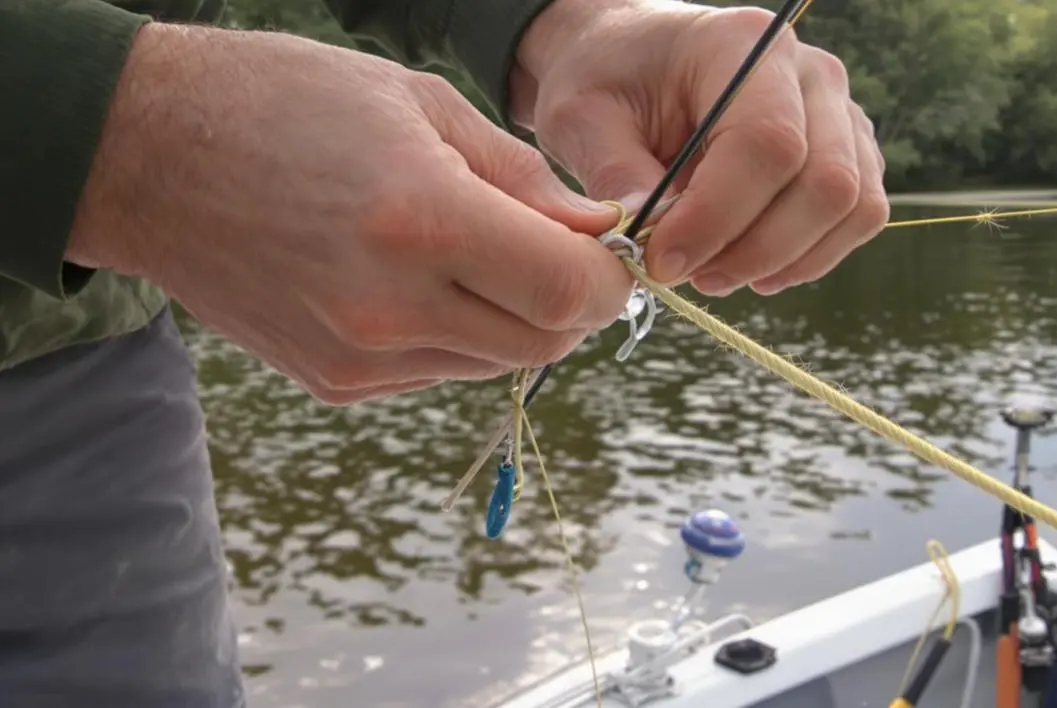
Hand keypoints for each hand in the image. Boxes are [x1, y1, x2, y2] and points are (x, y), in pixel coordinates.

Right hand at [67, 23, 630, 404]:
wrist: (147, 156)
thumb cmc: (285, 103)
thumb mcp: (420, 105)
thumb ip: (523, 178)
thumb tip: (597, 229)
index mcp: (420, 219)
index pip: (565, 291)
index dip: (607, 278)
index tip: (607, 251)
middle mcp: (390, 306)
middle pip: (542, 343)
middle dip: (572, 305)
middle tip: (560, 255)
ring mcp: (357, 356)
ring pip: (493, 364)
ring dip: (515, 320)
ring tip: (480, 256)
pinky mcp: (333, 383)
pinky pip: (437, 373)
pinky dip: (458, 336)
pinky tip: (424, 282)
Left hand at [511, 0, 888, 295]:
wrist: (630, 59)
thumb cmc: (604, 79)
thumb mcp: (581, 120)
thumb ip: (617, 178)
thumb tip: (652, 245)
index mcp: (744, 45)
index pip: (766, 143)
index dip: (718, 218)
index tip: (661, 261)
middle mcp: (810, 72)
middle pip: (825, 182)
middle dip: (754, 251)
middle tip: (687, 276)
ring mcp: (839, 111)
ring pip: (852, 206)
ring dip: (785, 261)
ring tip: (714, 274)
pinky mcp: (848, 151)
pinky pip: (859, 216)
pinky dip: (809, 257)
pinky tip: (750, 268)